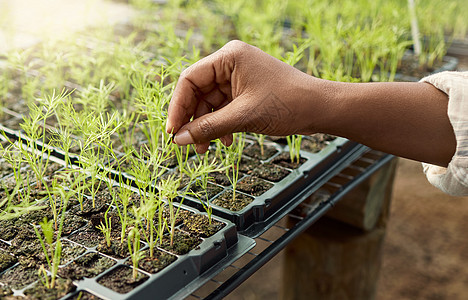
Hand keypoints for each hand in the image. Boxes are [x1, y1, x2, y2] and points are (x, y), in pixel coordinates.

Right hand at [165, 40, 318, 152]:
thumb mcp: (243, 117)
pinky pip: (224, 108)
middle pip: (198, 92)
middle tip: (187, 144)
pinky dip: (221, 125)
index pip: (190, 79)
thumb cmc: (288, 104)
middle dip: (193, 120)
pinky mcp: (246, 91)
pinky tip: (225, 141)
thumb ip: (208, 128)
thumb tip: (179, 139)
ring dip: (206, 126)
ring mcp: (239, 77)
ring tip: (205, 149)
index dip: (177, 106)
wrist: (320, 108)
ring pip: (210, 103)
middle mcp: (231, 63)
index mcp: (229, 57)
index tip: (172, 132)